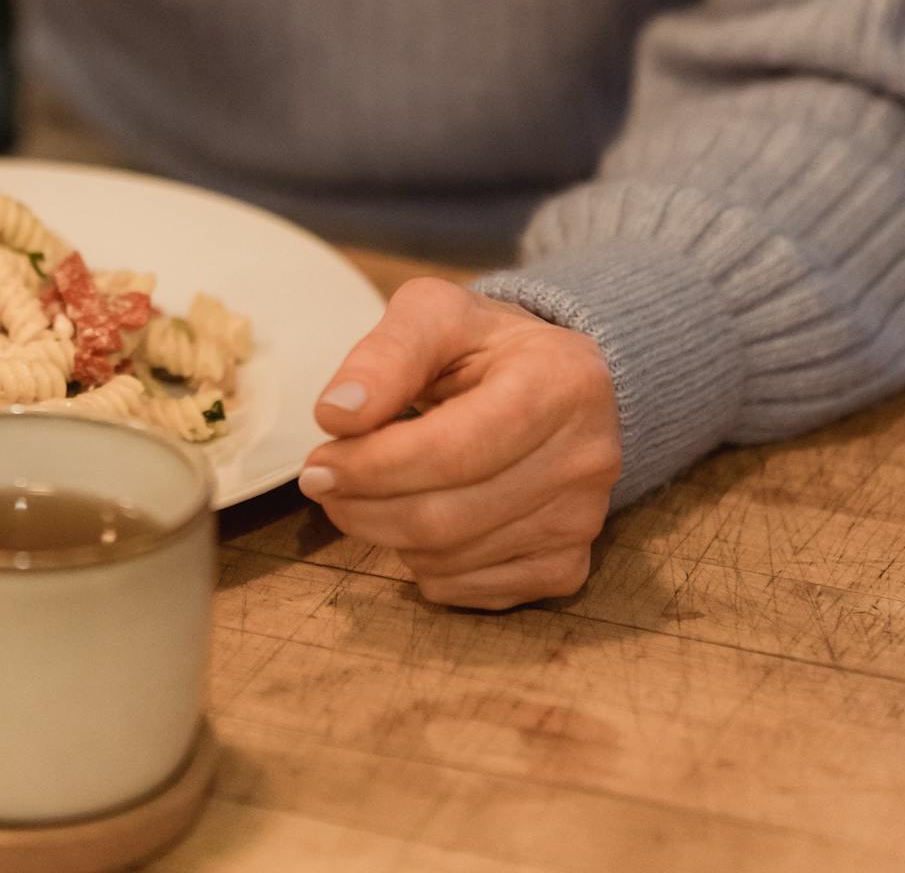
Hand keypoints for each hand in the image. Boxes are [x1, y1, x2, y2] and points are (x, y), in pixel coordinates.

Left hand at [299, 278, 621, 610]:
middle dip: (366, 505)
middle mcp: (586, 458)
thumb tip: (336, 414)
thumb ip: (385, 354)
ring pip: (453, 558)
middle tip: (324, 483)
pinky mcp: (568, 566)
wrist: (554, 381)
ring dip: (387, 534)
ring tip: (367, 493)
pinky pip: (473, 590)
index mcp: (560, 381)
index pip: (454, 449)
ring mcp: (582, 521)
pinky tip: (417, 518)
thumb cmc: (485, 344)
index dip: (374, 465)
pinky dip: (425, 565)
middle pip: (449, 515)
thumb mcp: (434, 314)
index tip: (318, 463)